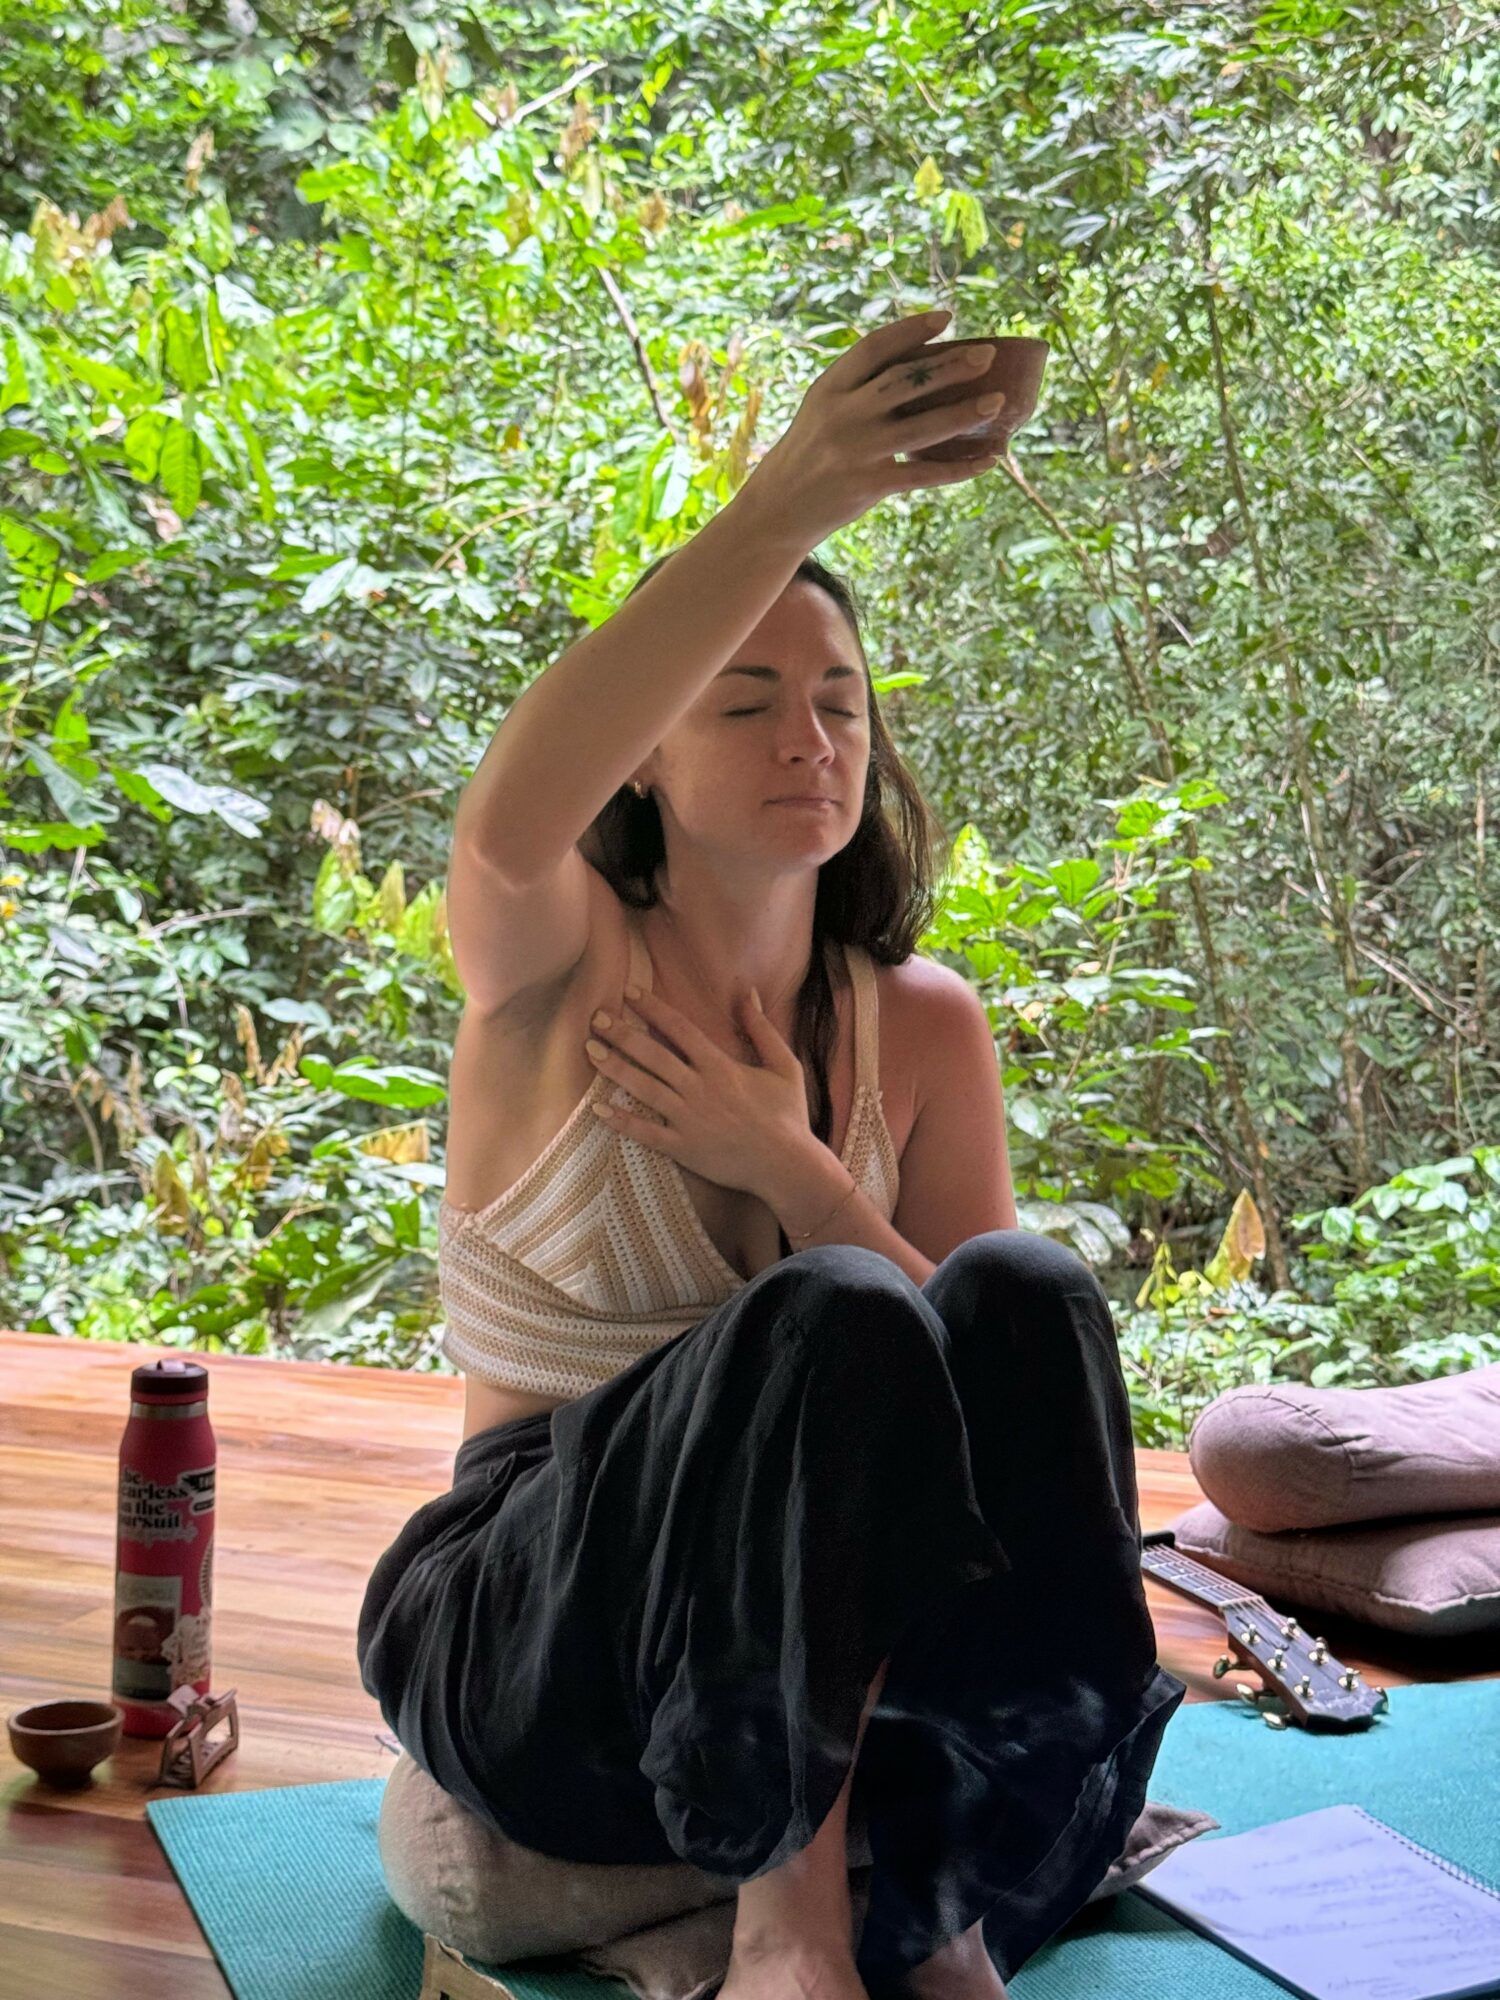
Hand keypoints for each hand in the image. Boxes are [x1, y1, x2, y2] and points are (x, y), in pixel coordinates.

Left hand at [585, 985, 812, 1198]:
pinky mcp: (682, 1148)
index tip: (630, 992)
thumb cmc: (788, 1115)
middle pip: (652, 1054)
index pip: (679, 1029)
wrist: (786, 1165)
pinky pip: (645, 1133)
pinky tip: (597, 1108)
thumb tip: (749, 993)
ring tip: (589, 1050)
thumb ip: (761, 1029)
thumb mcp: (784, 1066)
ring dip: (613, 1067)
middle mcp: (698, 1088)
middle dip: (622, 1033)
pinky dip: (621, 1121)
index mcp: (720, 1066)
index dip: (653, 1008)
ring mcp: (687, 1119)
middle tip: (596, 1017)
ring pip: (642, 1087)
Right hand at [748, 308, 1004, 543]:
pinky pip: (925, 473)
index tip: (947, 318)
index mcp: (829, 387)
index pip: (875, 347)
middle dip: (951, 365)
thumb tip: (923, 369)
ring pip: (923, 426)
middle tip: (988, 355)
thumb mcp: (821, 410)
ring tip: (998, 401)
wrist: (777, 509)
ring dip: (965, 412)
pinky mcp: (870, 485)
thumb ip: (859, 389)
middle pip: (906, 381)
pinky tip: (988, 460)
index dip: (913, 330)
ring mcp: (857, 450)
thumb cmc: (808, 453)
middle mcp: (843, 414)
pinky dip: (960, 468)